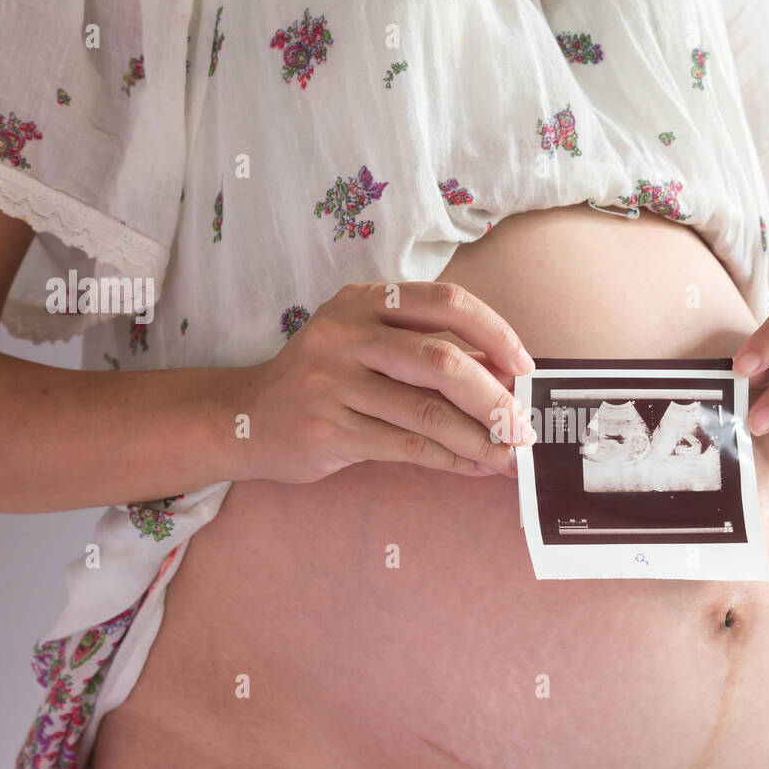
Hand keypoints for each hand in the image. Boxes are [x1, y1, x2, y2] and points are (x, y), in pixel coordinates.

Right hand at [228, 281, 536, 482]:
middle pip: (441, 361)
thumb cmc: (323, 381)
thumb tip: (505, 378)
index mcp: (363, 302)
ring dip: (479, 439)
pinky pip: (405, 447)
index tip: (524, 366)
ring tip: (509, 457)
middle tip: (523, 426)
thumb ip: (426, 353)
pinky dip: (449, 459)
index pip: (445, 303)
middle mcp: (345, 335)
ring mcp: (332, 383)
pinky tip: (474, 466)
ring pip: (426, 413)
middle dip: (493, 398)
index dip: (494, 332)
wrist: (244, 419)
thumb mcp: (366, 346)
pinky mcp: (328, 430)